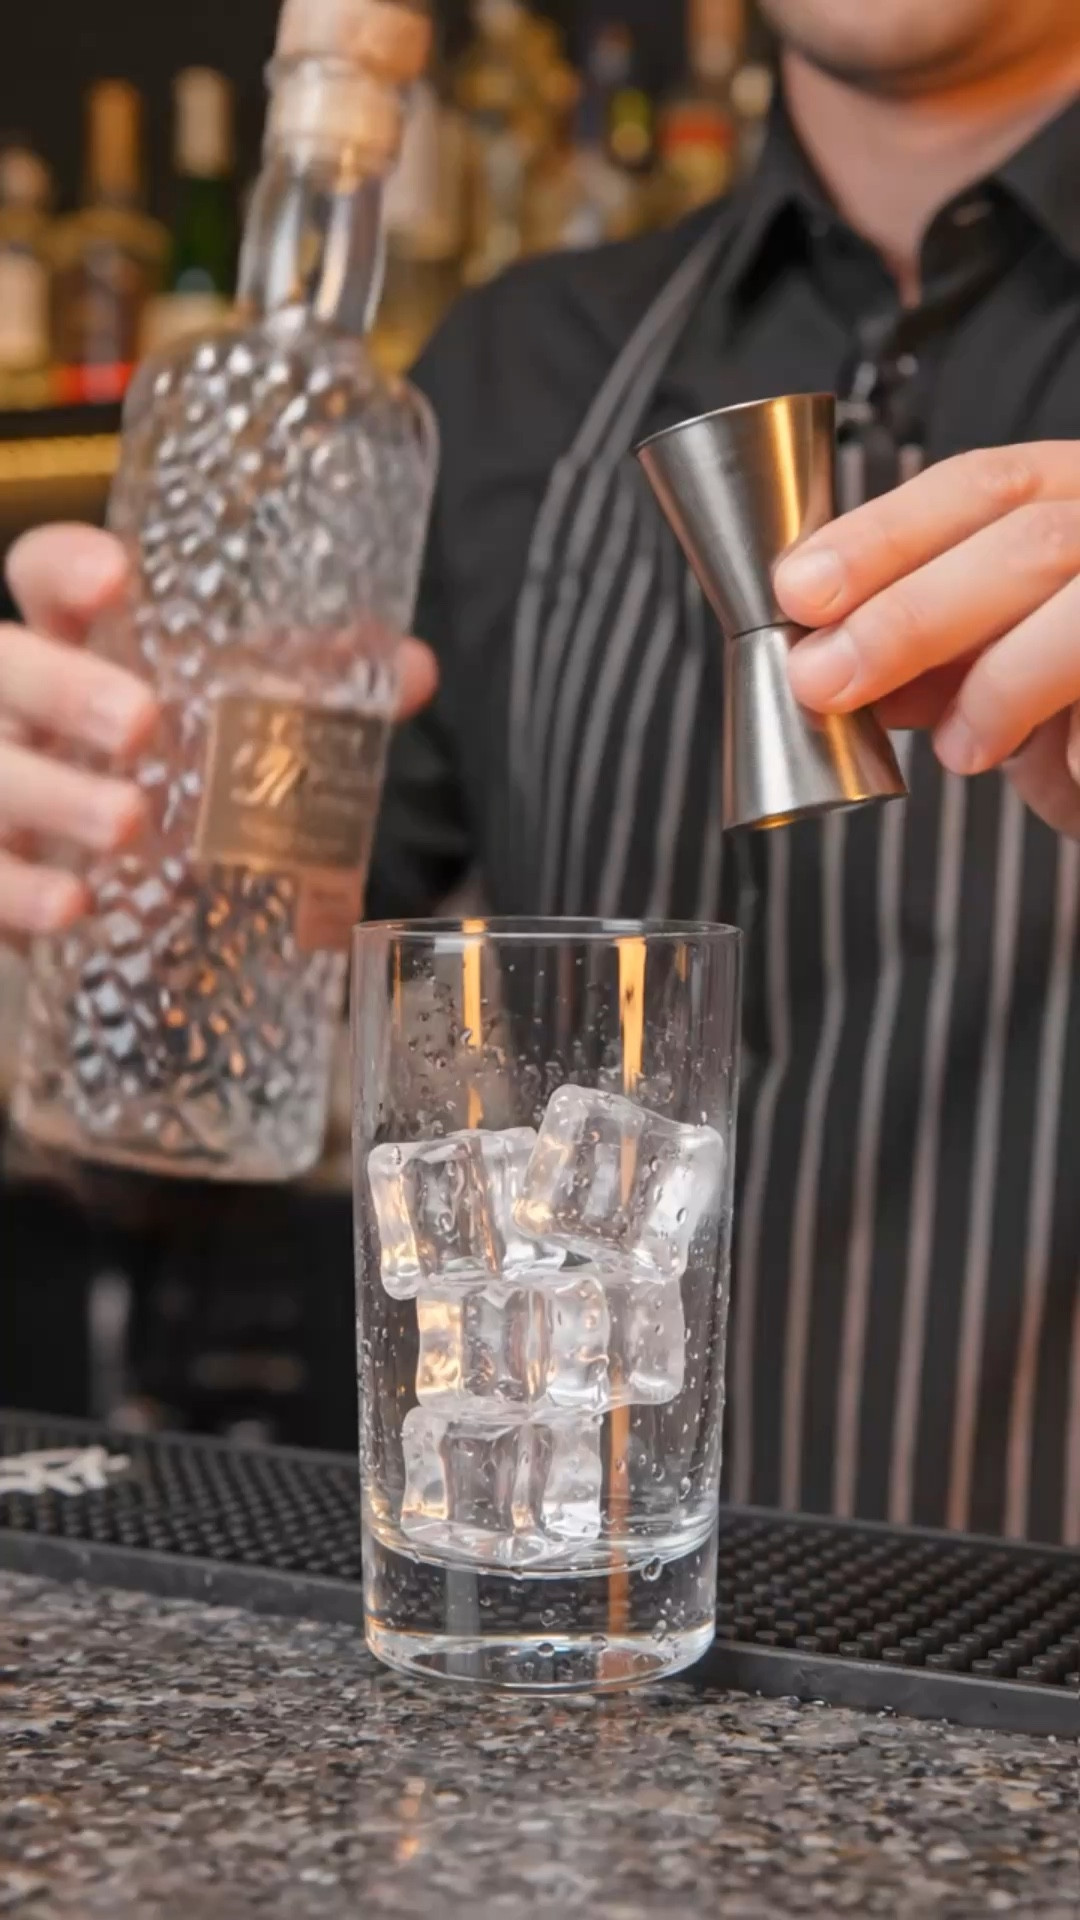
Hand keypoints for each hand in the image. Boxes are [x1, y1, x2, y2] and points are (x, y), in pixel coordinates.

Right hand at [1, 525, 438, 944]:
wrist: (116, 897)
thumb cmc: (173, 781)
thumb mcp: (234, 728)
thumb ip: (314, 694)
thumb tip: (409, 670)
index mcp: (75, 645)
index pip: (43, 576)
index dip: (66, 568)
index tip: (117, 577)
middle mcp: (17, 706)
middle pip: (5, 668)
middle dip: (61, 689)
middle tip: (139, 723)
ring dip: (54, 797)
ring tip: (126, 824)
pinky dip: (21, 894)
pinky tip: (72, 908)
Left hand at [774, 443, 1079, 837]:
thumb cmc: (1078, 706)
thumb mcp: (996, 664)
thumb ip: (929, 653)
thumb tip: (828, 662)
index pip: (983, 485)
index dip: (884, 534)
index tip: (799, 588)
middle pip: (1028, 540)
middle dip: (910, 614)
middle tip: (827, 679)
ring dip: (1000, 685)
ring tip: (959, 749)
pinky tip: (1065, 771)